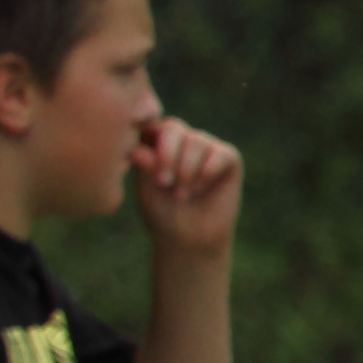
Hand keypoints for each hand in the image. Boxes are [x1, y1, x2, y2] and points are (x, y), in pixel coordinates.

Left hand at [130, 111, 242, 261]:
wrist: (189, 237)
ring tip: (181, 195)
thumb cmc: (161, 212)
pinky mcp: (228, 157)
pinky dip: (207, 173)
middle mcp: (180, 139)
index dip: (144, 143)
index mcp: (154, 142)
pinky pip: (219, 154)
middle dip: (167, 155)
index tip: (142, 164)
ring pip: (196, 141)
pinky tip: (200, 189)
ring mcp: (205, 145)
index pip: (148, 125)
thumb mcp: (147, 190)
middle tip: (163, 183)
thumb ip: (144, 167)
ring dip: (186, 171)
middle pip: (173, 128)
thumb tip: (135, 150)